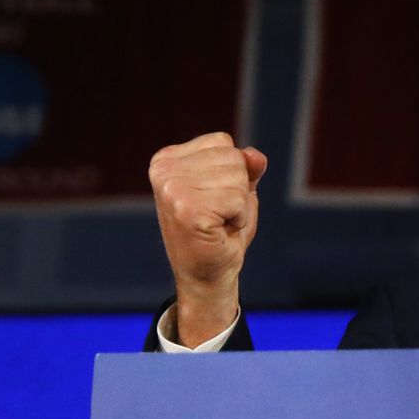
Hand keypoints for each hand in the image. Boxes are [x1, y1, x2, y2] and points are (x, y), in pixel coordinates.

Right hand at [149, 132, 266, 346]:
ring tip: (218, 223)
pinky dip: (239, 218)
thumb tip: (255, 156)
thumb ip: (246, 167)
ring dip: (238, 205)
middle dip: (237, 189)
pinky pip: (238, 199)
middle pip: (232, 158)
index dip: (231, 173)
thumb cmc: (220, 232)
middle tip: (218, 215)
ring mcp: (172, 190)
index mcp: (167, 159)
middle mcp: (163, 170)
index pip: (222, 142)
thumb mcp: (235, 190)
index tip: (212, 199)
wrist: (207, 276)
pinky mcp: (187, 210)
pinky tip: (219, 232)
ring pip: (238, 177)